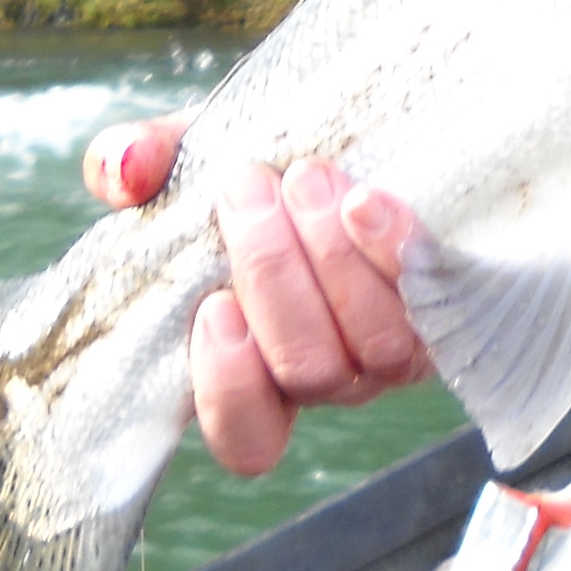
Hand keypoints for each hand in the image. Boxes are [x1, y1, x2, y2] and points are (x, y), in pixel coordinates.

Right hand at [82, 117, 430, 475]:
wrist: (356, 130)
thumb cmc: (258, 164)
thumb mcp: (186, 157)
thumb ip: (136, 161)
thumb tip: (122, 173)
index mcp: (257, 369)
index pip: (248, 439)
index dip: (231, 391)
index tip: (213, 306)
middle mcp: (332, 374)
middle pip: (307, 369)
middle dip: (272, 276)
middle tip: (246, 188)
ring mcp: (395, 347)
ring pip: (373, 343)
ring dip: (331, 258)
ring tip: (304, 178)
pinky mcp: (448, 302)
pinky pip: (432, 298)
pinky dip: (396, 250)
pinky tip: (365, 201)